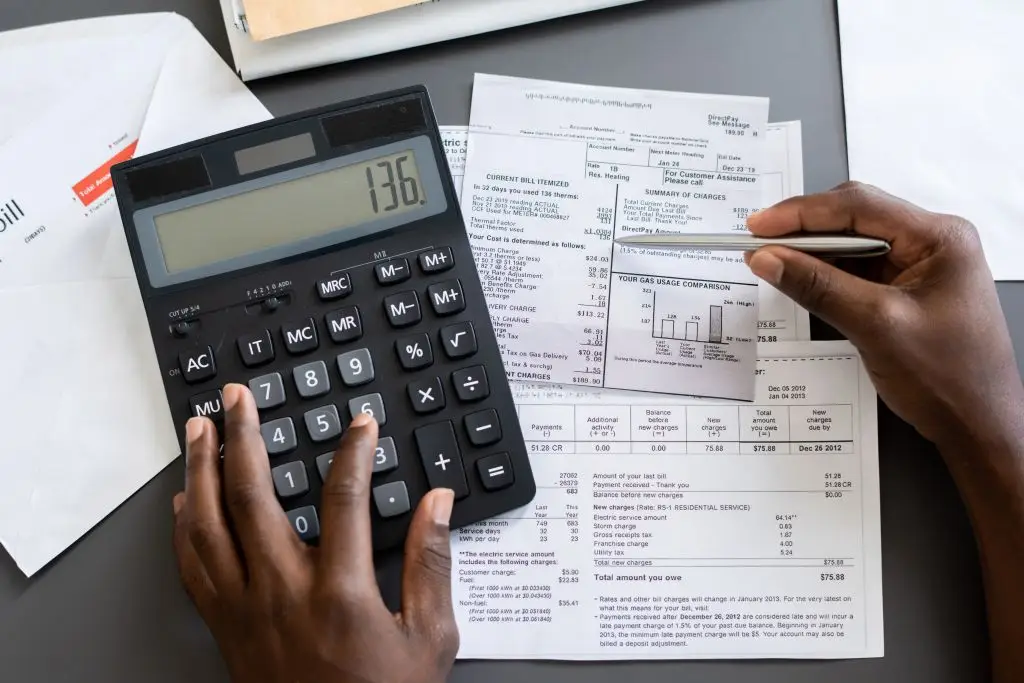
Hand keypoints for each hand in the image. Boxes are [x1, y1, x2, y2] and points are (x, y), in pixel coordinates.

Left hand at [172, 384, 458, 682]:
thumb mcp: (430, 639)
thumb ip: (432, 564)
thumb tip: (437, 505)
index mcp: (340, 593)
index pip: (343, 498)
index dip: (353, 451)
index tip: (360, 424)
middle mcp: (283, 594)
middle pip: (251, 497)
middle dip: (244, 437)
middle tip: (239, 399)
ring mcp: (245, 610)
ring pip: (208, 525)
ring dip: (201, 470)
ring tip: (201, 430)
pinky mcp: (225, 628)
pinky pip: (191, 567)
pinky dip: (183, 527)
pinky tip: (184, 501)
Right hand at [746, 182, 1022, 447]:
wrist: (979, 425)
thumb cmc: (948, 379)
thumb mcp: (875, 326)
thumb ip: (818, 287)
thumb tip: (769, 259)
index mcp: (939, 237)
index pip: (858, 207)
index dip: (801, 213)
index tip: (759, 227)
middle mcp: (933, 241)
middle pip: (854, 217)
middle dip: (804, 230)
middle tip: (759, 244)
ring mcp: (920, 265)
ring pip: (853, 243)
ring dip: (813, 252)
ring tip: (772, 263)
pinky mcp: (906, 288)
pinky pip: (858, 268)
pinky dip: (826, 272)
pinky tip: (801, 280)